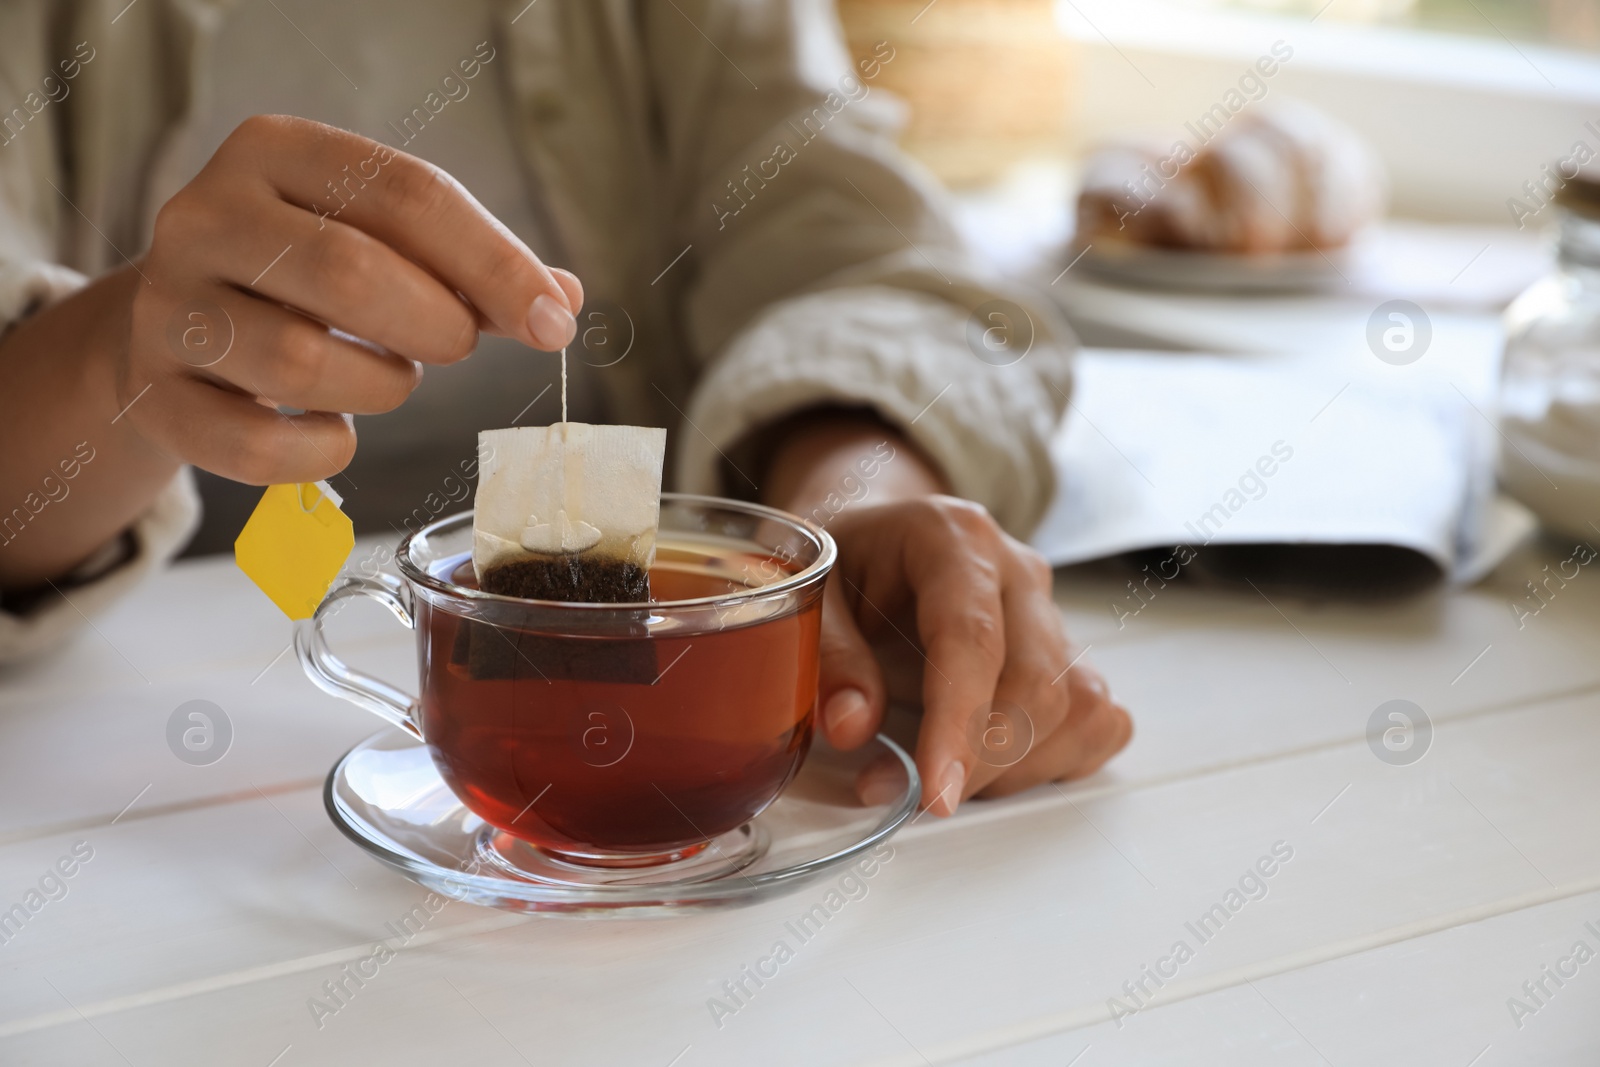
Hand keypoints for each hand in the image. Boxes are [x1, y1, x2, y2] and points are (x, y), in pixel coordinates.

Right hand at [122, 114, 582, 483]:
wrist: (179, 326)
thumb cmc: (307, 277)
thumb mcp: (385, 242)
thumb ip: (475, 269)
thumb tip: (561, 302)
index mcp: (277, 152)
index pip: (408, 193)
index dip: (496, 264)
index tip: (553, 322)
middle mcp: (205, 216)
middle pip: (348, 272)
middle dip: (434, 325)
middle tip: (456, 347)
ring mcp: (168, 307)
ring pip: (299, 363)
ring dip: (379, 387)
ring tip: (387, 375)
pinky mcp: (156, 395)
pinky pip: (256, 445)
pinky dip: (322, 451)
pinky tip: (335, 431)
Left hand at [763, 416, 1131, 815]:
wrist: (880, 536)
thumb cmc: (848, 562)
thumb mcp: (812, 592)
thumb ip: (831, 655)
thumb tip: (852, 727)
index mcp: (953, 537)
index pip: (972, 638)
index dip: (958, 724)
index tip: (935, 792)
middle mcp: (1017, 571)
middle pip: (1033, 684)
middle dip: (978, 763)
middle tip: (910, 795)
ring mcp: (1053, 611)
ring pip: (1076, 708)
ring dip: (1014, 769)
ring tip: (945, 775)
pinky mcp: (1070, 652)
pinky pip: (1098, 721)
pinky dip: (1055, 760)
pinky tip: (996, 763)